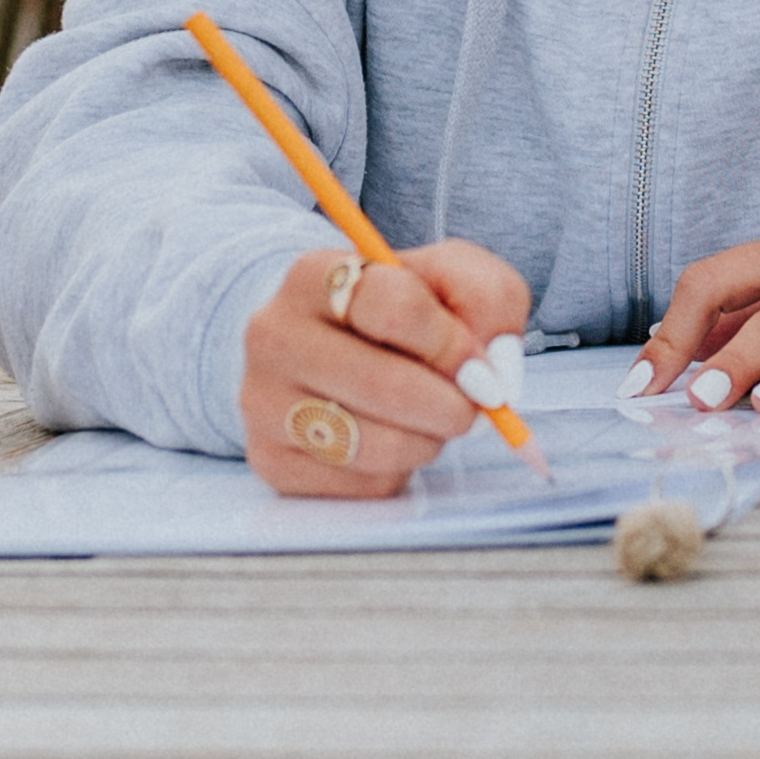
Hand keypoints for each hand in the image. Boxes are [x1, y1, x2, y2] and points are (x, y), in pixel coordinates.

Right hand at [237, 233, 538, 498]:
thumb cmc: (395, 311)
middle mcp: (273, 335)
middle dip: (450, 405)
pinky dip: (397, 471)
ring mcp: (263, 402)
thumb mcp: (447, 278)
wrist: (323, 348)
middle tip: (474, 409)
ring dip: (427, 441)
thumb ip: (489, 300)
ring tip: (430, 420)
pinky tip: (391, 440)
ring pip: (372, 443)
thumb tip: (496, 368)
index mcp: (315, 275)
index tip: (480, 367)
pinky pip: (360, 484)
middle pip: (382, 384)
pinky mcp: (271, 460)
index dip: (452, 344)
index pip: (394, 308)